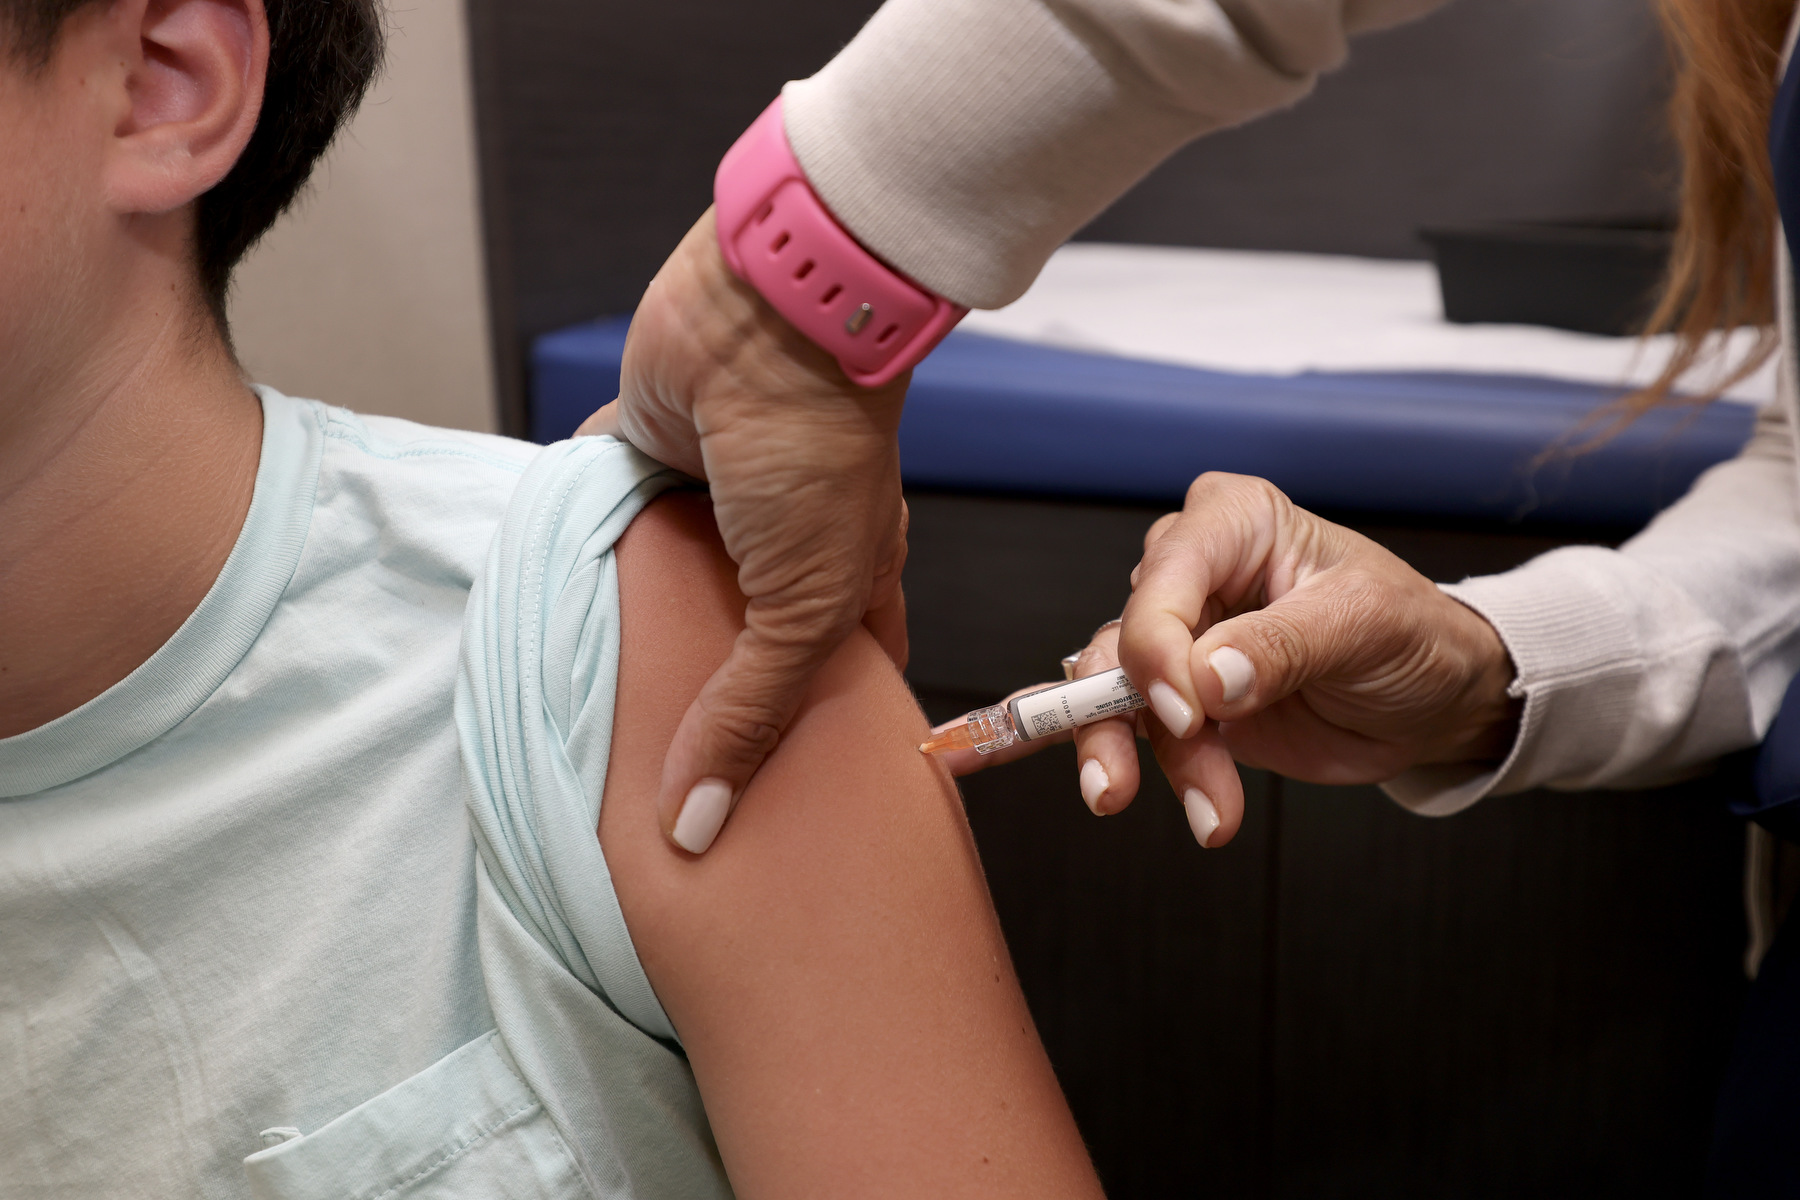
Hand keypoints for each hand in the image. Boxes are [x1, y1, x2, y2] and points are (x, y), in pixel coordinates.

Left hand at [580, 209, 909, 854]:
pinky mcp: (643, 463)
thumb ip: (748, 713)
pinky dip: (585, 567)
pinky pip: (608, 531)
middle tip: (659, 795)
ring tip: (593, 734)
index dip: (818, 744)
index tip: (780, 813)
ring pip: (668, 595)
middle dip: (706, 707)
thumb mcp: (800, 609)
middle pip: (740, 647)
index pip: (839, 681)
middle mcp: (780, 550)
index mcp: (849, 580)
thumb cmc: (818, 450)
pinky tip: (554, 630)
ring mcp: (710, 508)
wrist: (762, 316)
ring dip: (636, 640)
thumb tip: (696, 825)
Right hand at [942, 474, 1519, 847]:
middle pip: (1123, 633)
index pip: (1167, 573)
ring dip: (1141, 757)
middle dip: (1118, 709)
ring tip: (1208, 811)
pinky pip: (1139, 732)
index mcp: (1236, 522)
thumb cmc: (1411, 635)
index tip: (1186, 710)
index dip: (1158, 643)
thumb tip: (1209, 675)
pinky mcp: (1182, 698)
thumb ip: (1282, 646)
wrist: (1433, 700)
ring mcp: (1182, 638)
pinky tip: (1203, 807)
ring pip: (1115, 691)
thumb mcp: (1363, 625)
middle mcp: (1195, 573)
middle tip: (1129, 773)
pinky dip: (1160, 774)